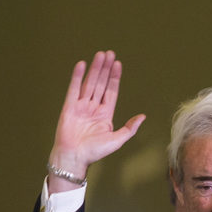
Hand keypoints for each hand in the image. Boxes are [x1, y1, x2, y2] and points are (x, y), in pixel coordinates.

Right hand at [47, 50, 145, 192]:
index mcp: (105, 115)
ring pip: (89, 83)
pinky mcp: (69, 107)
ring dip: (95, 69)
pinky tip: (82, 65)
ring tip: (100, 55)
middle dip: (105, 69)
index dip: (114, 78)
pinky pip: (74, 89)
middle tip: (109, 53)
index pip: (111, 92)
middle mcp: (93, 108)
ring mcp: (81, 106)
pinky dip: (77, 76)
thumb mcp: (117, 140)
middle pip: (100, 84)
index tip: (117, 64)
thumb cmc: (94, 152)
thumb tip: (142, 117)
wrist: (74, 158)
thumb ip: (129, 128)